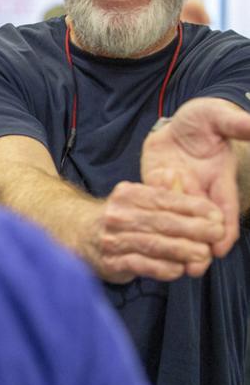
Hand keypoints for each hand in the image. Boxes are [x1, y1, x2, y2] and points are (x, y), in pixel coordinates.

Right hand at [85, 180, 224, 282]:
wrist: (75, 232)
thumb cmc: (115, 218)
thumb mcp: (134, 198)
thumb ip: (160, 193)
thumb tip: (181, 183)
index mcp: (128, 195)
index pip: (166, 199)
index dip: (194, 207)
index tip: (216, 216)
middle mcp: (118, 215)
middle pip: (163, 222)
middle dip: (194, 229)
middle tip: (216, 235)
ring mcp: (112, 240)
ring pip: (154, 245)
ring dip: (182, 250)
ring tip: (202, 255)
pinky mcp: (109, 262)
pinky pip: (141, 265)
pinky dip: (163, 268)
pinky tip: (178, 270)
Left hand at [141, 97, 249, 257]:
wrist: (175, 120)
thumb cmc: (202, 118)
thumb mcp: (218, 117)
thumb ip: (237, 124)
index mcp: (220, 178)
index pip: (225, 209)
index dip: (225, 229)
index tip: (220, 248)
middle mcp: (200, 190)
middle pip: (202, 224)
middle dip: (200, 245)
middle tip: (196, 267)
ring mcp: (178, 190)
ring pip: (178, 221)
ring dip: (176, 241)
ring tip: (173, 264)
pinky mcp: (156, 186)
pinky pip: (155, 206)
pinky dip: (153, 222)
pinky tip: (146, 241)